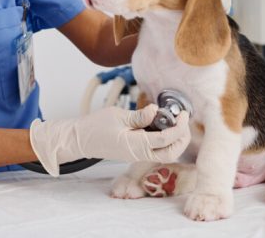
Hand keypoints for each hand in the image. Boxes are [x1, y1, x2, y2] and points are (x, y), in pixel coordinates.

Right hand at [29, 105, 189, 175]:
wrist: (80, 139)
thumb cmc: (95, 127)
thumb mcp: (118, 116)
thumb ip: (139, 116)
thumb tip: (155, 110)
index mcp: (136, 146)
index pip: (166, 139)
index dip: (179, 127)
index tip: (183, 114)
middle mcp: (139, 153)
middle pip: (171, 153)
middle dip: (182, 138)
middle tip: (183, 120)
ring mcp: (137, 154)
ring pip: (165, 154)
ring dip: (175, 140)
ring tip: (175, 121)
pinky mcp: (135, 151)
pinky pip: (155, 149)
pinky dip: (164, 139)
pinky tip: (161, 124)